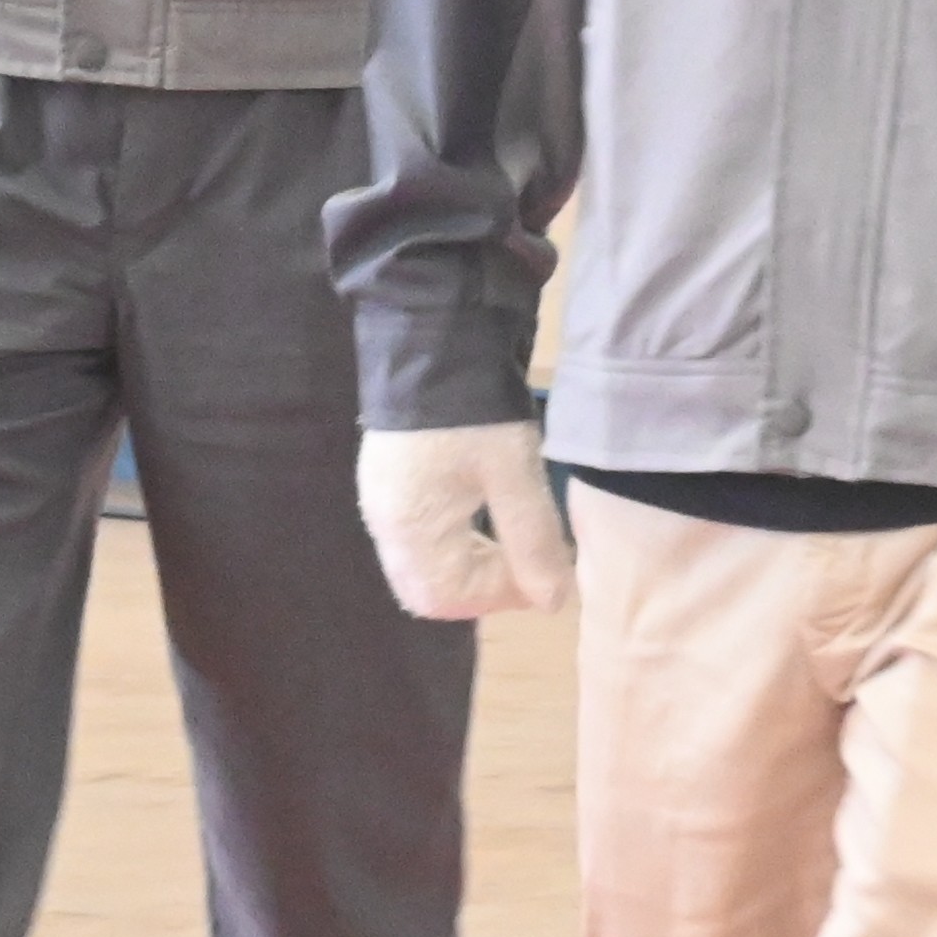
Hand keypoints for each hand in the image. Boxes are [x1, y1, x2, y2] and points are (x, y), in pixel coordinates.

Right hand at [357, 420, 574, 620]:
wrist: (435, 333)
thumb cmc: (475, 409)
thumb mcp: (514, 472)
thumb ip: (532, 541)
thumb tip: (553, 603)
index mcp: (409, 527)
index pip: (446, 597)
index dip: (497, 598)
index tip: (541, 573)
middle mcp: (386, 523)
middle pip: (428, 588)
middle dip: (481, 588)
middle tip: (528, 563)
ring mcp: (384, 501)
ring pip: (424, 565)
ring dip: (471, 566)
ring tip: (515, 540)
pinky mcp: (392, 481)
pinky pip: (420, 537)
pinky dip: (456, 543)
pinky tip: (486, 516)